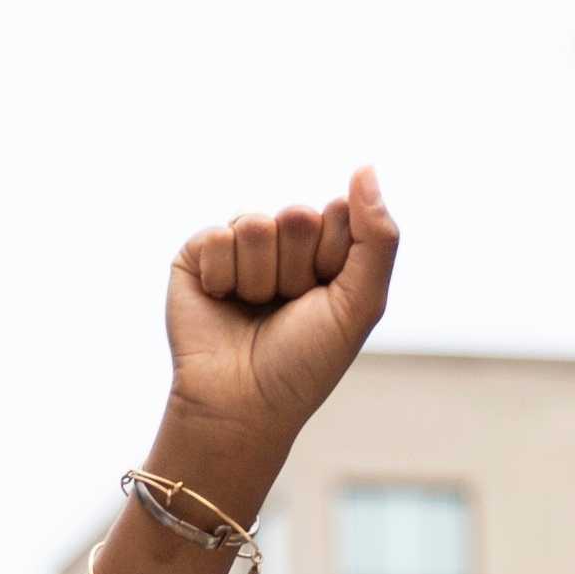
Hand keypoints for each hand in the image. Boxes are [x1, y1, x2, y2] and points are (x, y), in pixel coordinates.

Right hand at [165, 169, 398, 450]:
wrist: (242, 406)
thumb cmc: (304, 363)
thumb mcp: (360, 303)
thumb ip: (378, 235)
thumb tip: (365, 167)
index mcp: (326, 250)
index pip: (340, 211)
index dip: (335, 259)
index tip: (324, 299)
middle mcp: (283, 244)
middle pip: (298, 215)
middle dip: (296, 269)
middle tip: (286, 309)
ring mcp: (239, 248)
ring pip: (255, 224)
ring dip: (259, 279)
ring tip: (254, 311)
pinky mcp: (197, 256)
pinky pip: (216, 236)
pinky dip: (223, 278)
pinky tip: (221, 303)